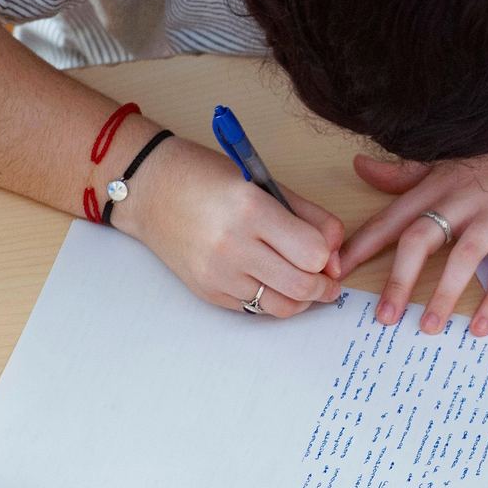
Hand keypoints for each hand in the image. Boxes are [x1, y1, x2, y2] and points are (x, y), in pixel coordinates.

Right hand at [119, 135, 344, 316]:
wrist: (150, 190)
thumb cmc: (208, 178)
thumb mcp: (266, 183)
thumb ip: (310, 217)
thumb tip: (337, 256)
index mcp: (252, 209)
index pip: (312, 253)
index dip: (328, 256)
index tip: (328, 253)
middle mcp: (232, 246)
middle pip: (302, 286)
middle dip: (324, 287)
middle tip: (328, 280)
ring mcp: (217, 274)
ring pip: (281, 307)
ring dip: (301, 300)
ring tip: (304, 284)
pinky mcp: (208, 292)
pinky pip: (255, 309)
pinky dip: (272, 300)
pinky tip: (271, 281)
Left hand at [341, 66, 487, 336]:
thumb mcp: (450, 156)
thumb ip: (405, 172)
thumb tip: (360, 167)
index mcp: (438, 184)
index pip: (392, 218)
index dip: (362, 245)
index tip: (335, 271)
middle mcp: (462, 200)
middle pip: (420, 241)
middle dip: (397, 281)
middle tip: (383, 318)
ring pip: (462, 259)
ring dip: (443, 296)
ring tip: (428, 328)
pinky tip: (483, 327)